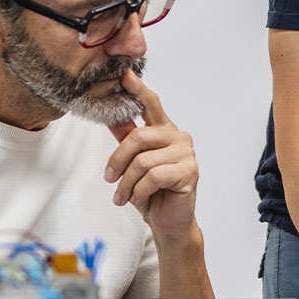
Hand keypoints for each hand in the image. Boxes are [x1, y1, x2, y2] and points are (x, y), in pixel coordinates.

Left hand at [103, 70, 199, 246]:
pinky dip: (139, 191)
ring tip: (122, 197)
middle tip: (109, 179)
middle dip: (118, 161)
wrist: (169, 223)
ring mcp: (186, 154)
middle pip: (139, 137)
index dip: (138, 89)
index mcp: (165, 131)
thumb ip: (126, 139)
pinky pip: (154, 176)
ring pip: (143, 161)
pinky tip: (138, 199)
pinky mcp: (189, 172)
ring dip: (127, 183)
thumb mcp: (133, 164)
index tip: (124, 74)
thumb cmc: (153, 193)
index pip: (151, 104)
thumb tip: (110, 117)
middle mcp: (178, 137)